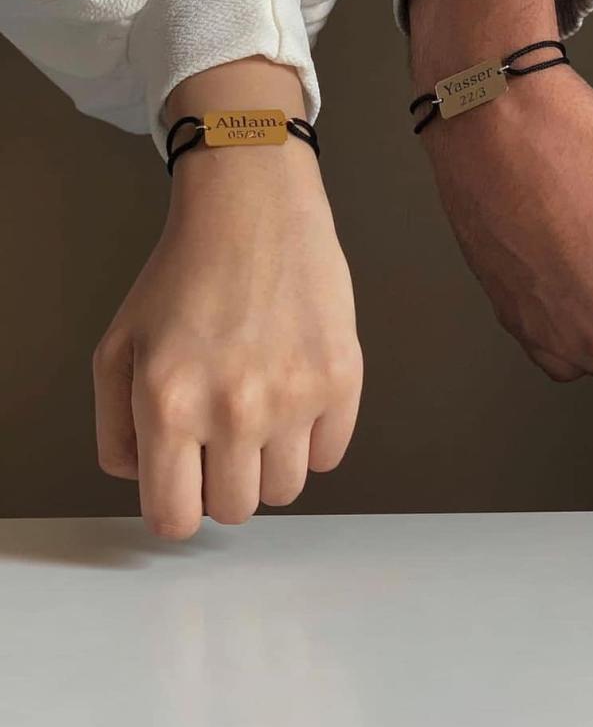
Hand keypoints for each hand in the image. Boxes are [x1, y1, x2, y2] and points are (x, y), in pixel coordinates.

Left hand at [92, 57, 361, 538]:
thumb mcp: (117, 345)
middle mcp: (234, 409)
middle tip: (224, 432)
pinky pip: (329, 455)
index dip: (178, 508)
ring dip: (269, 460)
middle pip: (237, 509)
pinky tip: (294, 390)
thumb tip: (142, 476)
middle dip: (225, 480)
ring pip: (285, 489)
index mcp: (169, 404)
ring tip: (261, 406)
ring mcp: (294, 397)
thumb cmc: (185, 272)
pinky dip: (311, 437)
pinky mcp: (342, 379)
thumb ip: (115, 428)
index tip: (187, 487)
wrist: (254, 208)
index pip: (175, 517)